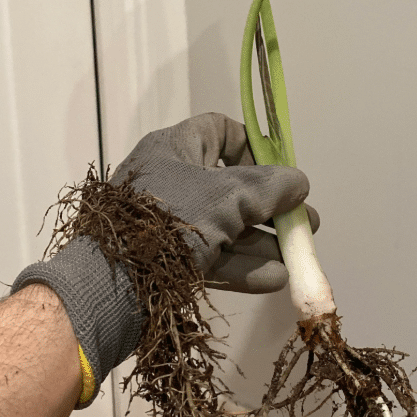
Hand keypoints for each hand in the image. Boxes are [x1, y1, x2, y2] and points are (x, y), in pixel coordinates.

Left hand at [109, 112, 319, 293]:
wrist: (111, 284)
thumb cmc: (169, 221)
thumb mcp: (225, 197)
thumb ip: (267, 188)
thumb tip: (299, 181)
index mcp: (175, 149)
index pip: (219, 131)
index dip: (253, 146)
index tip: (281, 170)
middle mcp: (172, 180)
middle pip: (231, 185)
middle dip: (271, 205)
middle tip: (304, 221)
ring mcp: (168, 223)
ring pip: (225, 225)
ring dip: (263, 241)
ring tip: (298, 254)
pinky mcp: (167, 260)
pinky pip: (212, 256)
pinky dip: (243, 265)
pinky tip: (276, 278)